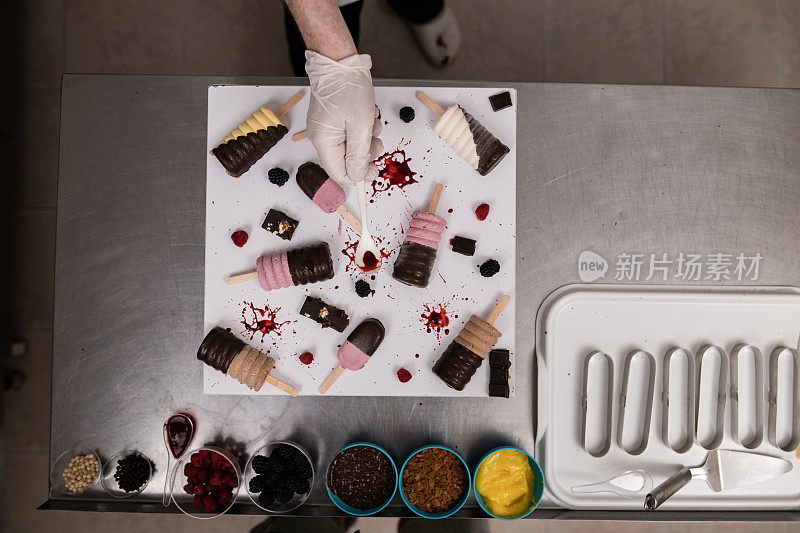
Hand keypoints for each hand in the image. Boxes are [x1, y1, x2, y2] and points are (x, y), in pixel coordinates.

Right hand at [305, 51, 383, 185]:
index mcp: (324, 141)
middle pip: (347, 161)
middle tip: (376, 140)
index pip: (340, 174)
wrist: (339, 61)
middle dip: (366, 152)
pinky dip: (363, 127)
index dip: (359, 175)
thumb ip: (359, 155)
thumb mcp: (360, 125)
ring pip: (352, 147)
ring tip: (372, 121)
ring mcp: (327, 129)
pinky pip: (350, 133)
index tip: (375, 170)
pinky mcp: (333, 121)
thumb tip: (359, 177)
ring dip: (367, 137)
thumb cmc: (347, 87)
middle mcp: (321, 138)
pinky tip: (367, 114)